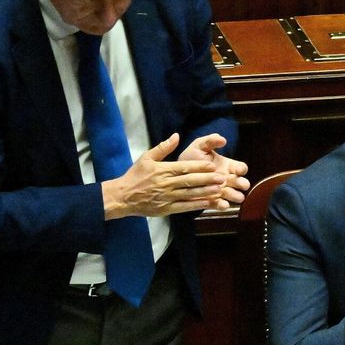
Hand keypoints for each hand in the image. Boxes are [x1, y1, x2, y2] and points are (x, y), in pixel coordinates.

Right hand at [100, 135, 230, 219]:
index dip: (199, 167)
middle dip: (207, 179)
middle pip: (189, 181)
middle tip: (222, 178)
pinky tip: (208, 203)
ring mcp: (167, 197)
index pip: (184, 168)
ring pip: (189, 194)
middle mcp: (166, 184)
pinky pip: (184, 207)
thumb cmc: (135, 176)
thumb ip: (163, 148)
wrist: (122, 196)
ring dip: (205, 192)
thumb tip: (176, 136)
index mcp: (162, 170)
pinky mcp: (166, 209)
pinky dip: (196, 205)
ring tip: (219, 190)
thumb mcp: (146, 158)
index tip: (213, 166)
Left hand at [178, 132, 249, 207]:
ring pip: (235, 195)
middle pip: (241, 182)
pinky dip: (223, 205)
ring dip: (236, 196)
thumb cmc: (190, 158)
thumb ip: (210, 141)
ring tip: (235, 197)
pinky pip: (221, 204)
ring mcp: (222, 191)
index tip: (238, 170)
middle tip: (241, 184)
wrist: (176, 174)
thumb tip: (222, 139)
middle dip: (243, 183)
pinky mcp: (213, 201)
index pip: (241, 168)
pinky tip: (223, 204)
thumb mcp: (199, 146)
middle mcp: (227, 179)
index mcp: (227, 166)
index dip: (241, 169)